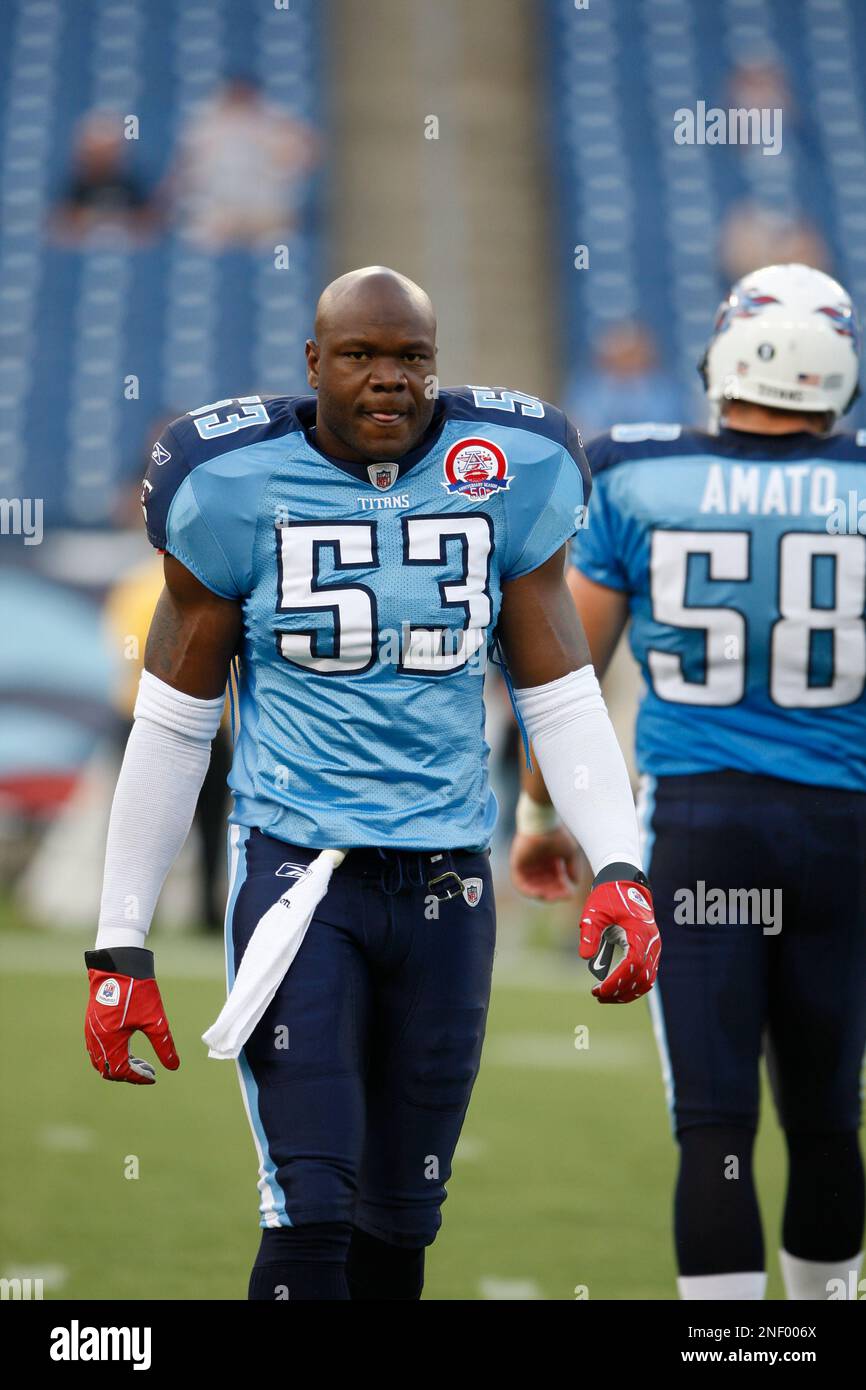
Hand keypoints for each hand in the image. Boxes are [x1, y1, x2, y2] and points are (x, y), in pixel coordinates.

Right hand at [84, 947, 178, 1083]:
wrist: (119, 964)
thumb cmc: (137, 991)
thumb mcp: (154, 1020)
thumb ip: (164, 1045)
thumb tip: (174, 1066)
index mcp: (109, 1042)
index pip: (121, 1072)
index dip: (138, 1077)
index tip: (154, 1077)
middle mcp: (95, 1040)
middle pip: (108, 1070)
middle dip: (128, 1074)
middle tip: (148, 1070)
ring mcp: (90, 1031)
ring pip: (101, 1060)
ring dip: (119, 1065)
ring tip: (140, 1061)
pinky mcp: (91, 1022)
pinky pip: (97, 1048)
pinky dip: (111, 1054)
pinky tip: (127, 1047)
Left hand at [510, 827, 582, 900]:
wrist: (542, 822)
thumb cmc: (556, 834)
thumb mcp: (570, 853)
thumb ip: (572, 869)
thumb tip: (574, 884)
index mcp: (548, 862)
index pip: (554, 882)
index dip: (561, 890)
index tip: (569, 894)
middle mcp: (537, 865)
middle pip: (544, 886)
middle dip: (553, 893)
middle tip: (561, 895)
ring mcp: (526, 866)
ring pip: (533, 887)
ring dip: (543, 894)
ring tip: (551, 896)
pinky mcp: (517, 865)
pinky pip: (520, 883)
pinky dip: (530, 891)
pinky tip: (540, 893)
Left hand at [578, 876, 659, 1002]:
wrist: (625, 884)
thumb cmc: (608, 897)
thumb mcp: (594, 912)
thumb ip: (590, 933)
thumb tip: (585, 957)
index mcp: (640, 932)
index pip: (633, 964)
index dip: (617, 980)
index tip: (599, 990)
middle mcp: (651, 942)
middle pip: (641, 977)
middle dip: (619, 991)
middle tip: (596, 995)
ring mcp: (654, 948)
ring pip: (646, 980)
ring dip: (627, 992)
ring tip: (603, 996)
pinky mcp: (650, 951)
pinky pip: (646, 975)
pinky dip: (632, 986)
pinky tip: (615, 990)